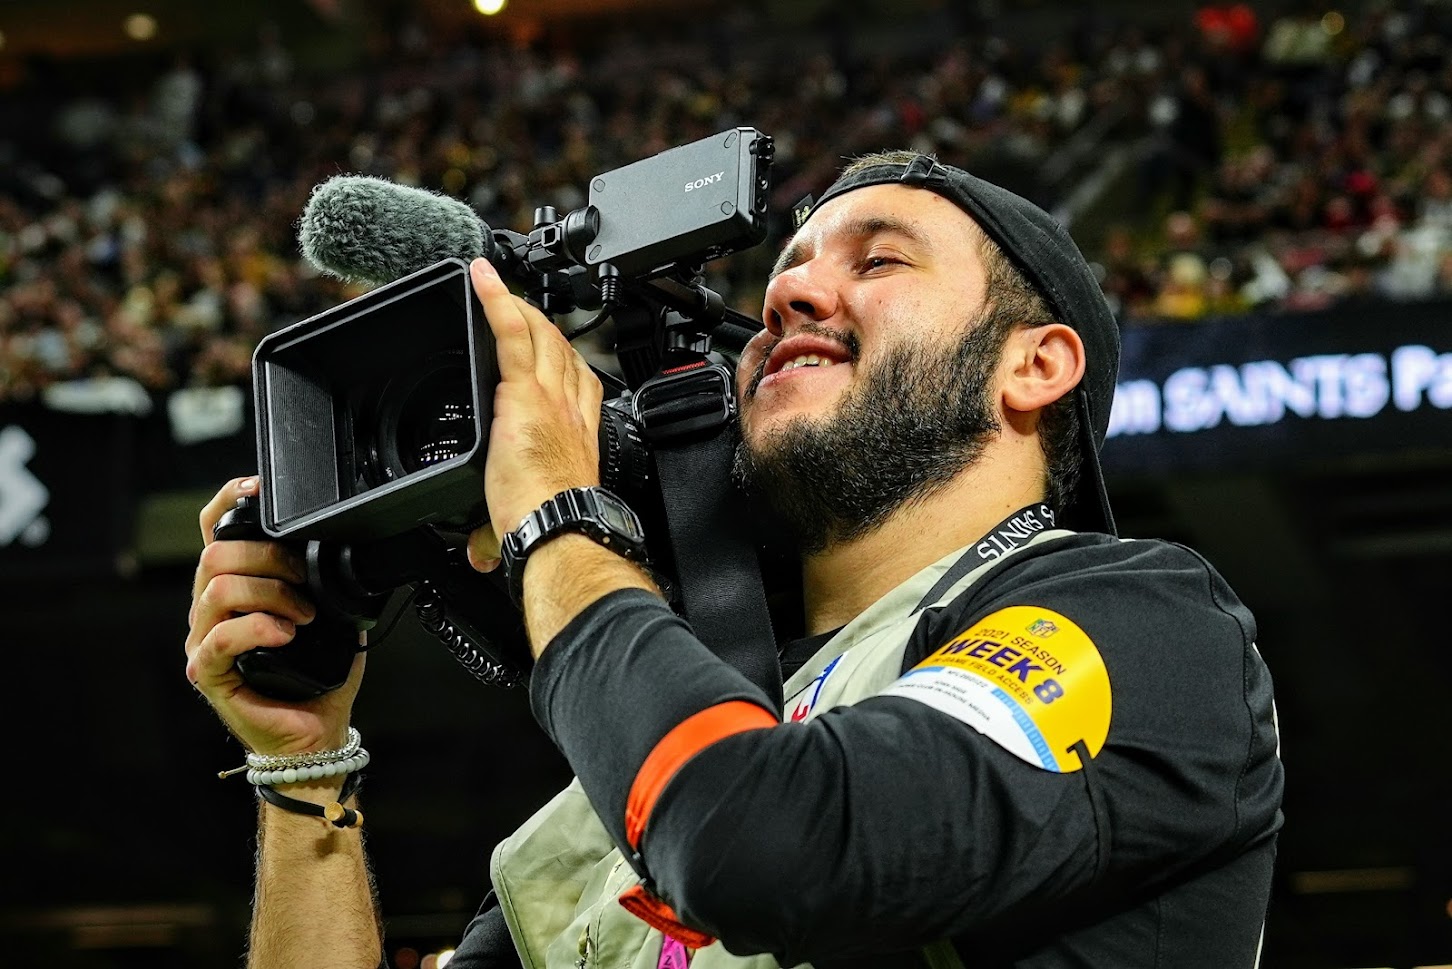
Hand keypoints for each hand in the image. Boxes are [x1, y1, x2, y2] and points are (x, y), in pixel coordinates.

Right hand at [186, 477, 363, 756]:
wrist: (317, 731)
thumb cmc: (319, 673)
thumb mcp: (330, 611)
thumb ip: (323, 578)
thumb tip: (346, 543)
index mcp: (235, 586)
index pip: (212, 531)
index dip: (229, 503)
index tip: (258, 491)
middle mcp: (210, 609)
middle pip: (216, 554)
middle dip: (269, 557)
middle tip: (305, 581)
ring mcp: (204, 640)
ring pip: (218, 589)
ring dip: (269, 594)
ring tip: (303, 617)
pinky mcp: (207, 672)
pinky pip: (219, 638)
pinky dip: (256, 629)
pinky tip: (284, 634)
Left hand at [465, 258, 604, 570]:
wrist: (559, 526)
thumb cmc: (554, 525)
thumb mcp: (526, 518)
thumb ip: (494, 530)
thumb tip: (478, 553)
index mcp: (579, 433)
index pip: (578, 381)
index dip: (566, 358)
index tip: (550, 348)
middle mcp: (570, 408)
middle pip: (561, 350)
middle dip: (541, 323)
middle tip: (517, 308)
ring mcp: (548, 395)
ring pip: (540, 335)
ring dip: (520, 308)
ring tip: (498, 290)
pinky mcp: (521, 391)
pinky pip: (510, 333)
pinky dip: (496, 300)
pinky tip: (480, 277)